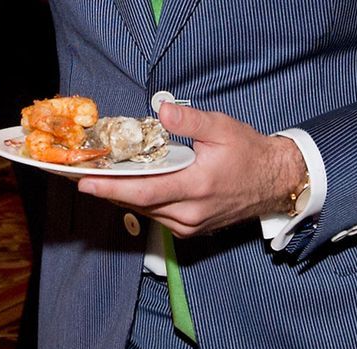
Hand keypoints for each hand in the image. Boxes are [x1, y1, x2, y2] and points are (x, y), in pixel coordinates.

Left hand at [76, 102, 305, 236]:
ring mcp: (189, 226)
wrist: (274, 182)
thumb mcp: (223, 128)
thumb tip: (161, 109)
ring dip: (122, 197)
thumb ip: (190, 120)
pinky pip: (156, 216)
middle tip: (82, 177)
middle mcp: (189, 213)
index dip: (111, 188)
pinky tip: (129, 188)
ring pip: (145, 212)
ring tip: (99, 180)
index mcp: (196, 186)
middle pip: (138, 204)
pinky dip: (141, 202)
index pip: (144, 192)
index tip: (85, 183)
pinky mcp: (189, 231)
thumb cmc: (249, 153)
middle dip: (109, 190)